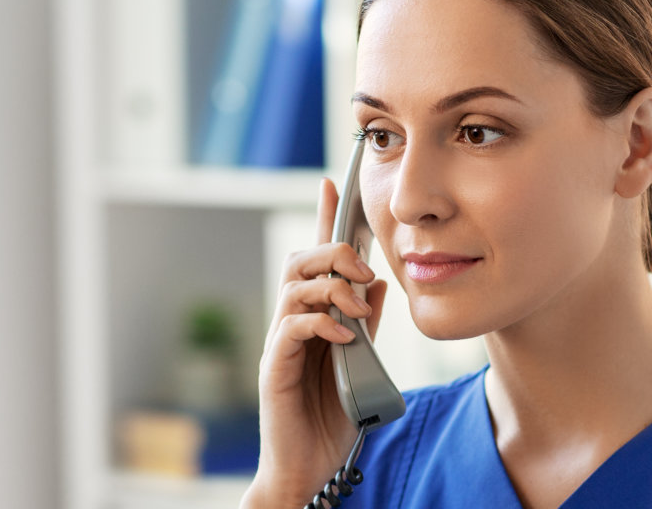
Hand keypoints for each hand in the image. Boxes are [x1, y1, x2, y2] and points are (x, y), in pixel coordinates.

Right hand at [243, 177, 388, 507]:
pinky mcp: (275, 367)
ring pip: (293, 286)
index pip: (317, 258)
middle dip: (332, 253)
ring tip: (355, 306)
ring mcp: (281, 343)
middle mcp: (293, 321)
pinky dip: (320, 324)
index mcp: (315, 315)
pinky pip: (291, 329)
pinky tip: (343, 335)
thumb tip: (377, 283)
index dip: (324, 220)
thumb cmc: (333, 415)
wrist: (310, 466)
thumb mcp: (361, 361)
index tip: (333, 185)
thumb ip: (366, 322)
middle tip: (363, 269)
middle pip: (300, 261)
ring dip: (330, 286)